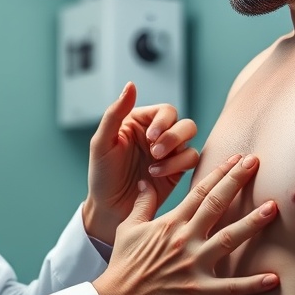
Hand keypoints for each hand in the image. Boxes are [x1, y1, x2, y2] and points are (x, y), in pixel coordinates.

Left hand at [84, 82, 199, 244]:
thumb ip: (114, 113)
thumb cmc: (102, 175)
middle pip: (184, 123)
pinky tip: (156, 175)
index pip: (165, 111)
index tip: (150, 137)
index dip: (163, 121)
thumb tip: (131, 85)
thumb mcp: (102, 143)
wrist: (109, 209)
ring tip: (154, 164)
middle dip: (173, 136)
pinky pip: (191, 160)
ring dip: (176, 150)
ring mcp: (169, 153)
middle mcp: (157, 135)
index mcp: (140, 122)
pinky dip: (178, 165)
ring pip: (191, 139)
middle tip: (154, 151)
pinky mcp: (177, 170)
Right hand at [92, 154, 278, 294]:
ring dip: (252, 223)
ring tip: (273, 208)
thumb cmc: (123, 266)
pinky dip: (252, 284)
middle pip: (216, 204)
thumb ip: (142, 204)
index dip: (220, 172)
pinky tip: (274, 278)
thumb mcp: (128, 229)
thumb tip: (146, 183)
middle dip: (238, 181)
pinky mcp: (199, 291)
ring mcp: (193, 265)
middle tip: (256, 162)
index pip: (199, 191)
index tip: (237, 158)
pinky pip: (231, 287)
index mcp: (171, 223)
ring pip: (229, 239)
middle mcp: (185, 239)